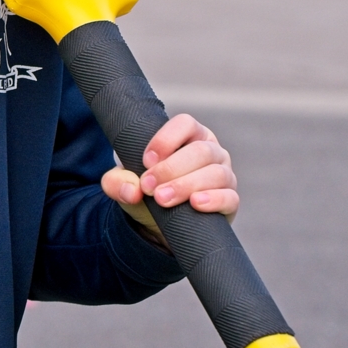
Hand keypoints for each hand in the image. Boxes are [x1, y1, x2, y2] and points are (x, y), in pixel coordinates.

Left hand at [101, 112, 236, 245]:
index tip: (146, 160)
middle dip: (171, 169)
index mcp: (189, 136)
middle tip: (148, 187)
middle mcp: (211, 151)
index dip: (166, 140)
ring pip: (215, 173)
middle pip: (200, 151)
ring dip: (186, 185)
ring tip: (162, 199)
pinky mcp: (230, 200)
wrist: (161, 223)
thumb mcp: (125, 184)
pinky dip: (213, 199)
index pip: (185, 124)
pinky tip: (196, 203)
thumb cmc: (147, 191)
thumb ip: (117, 183)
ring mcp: (224, 175)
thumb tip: (131, 191)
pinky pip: (229, 197)